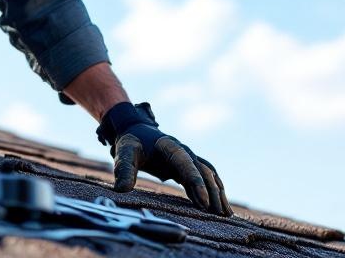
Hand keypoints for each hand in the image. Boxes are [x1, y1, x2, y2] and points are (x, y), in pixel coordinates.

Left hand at [97, 102, 231, 215]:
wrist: (135, 131)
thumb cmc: (130, 142)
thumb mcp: (124, 153)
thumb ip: (123, 170)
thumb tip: (120, 190)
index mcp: (169, 145)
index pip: (185, 163)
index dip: (195, 181)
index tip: (204, 202)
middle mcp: (183, 150)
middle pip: (203, 170)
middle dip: (212, 192)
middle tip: (219, 214)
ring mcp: (188, 157)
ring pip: (209, 174)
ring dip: (218, 192)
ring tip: (225, 214)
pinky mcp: (187, 165)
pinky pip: (206, 177)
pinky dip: (214, 190)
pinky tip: (219, 207)